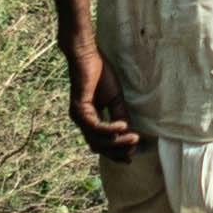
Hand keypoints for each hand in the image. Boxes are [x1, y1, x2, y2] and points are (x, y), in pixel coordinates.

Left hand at [63, 42, 139, 159]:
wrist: (87, 55)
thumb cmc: (100, 73)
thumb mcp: (114, 98)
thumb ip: (119, 115)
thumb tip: (129, 132)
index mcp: (88, 119)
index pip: (100, 143)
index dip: (115, 152)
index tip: (131, 156)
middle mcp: (81, 121)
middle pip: (98, 147)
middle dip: (116, 152)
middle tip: (133, 151)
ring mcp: (78, 116)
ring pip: (97, 140)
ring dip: (116, 142)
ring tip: (134, 139)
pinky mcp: (79, 109)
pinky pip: (95, 126)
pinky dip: (110, 129)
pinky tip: (123, 126)